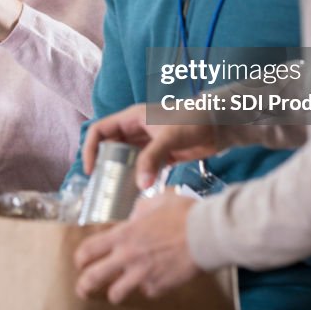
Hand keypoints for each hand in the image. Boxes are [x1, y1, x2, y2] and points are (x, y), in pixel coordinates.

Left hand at [74, 192, 200, 302]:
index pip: (88, 249)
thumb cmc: (184, 213)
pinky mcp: (159, 287)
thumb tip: (135, 216)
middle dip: (84, 285)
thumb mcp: (157, 201)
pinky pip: (148, 292)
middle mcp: (128, 256)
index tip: (80, 262)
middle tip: (83, 288)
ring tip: (117, 292)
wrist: (207, 234)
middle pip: (93, 278)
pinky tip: (156, 279)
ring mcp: (142, 275)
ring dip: (115, 292)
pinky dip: (149, 288)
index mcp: (124, 234)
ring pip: (116, 294)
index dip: (80, 258)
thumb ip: (140, 210)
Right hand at [82, 104, 224, 188]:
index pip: (100, 130)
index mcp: (132, 117)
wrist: (220, 124)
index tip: (91, 169)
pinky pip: (142, 167)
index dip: (90, 148)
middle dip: (103, 164)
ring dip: (120, 173)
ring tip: (115, 191)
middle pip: (110, 146)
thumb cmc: (193, 121)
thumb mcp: (169, 138)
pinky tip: (137, 191)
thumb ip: (152, 159)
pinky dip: (137, 178)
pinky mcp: (161, 154)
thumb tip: (139, 185)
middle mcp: (136, 129)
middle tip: (101, 185)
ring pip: (126, 158)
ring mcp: (148, 143)